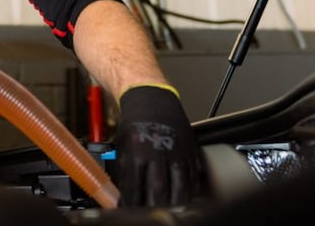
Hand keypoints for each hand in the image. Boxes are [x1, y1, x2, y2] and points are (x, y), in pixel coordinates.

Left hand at [113, 85, 200, 206]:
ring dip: (174, 203)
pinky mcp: (190, 151)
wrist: (153, 100)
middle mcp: (158, 152)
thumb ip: (123, 170)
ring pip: (179, 186)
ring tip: (169, 212)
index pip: (133, 186)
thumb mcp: (121, 145)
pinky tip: (184, 198)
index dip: (131, 203)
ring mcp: (176, 152)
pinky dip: (189, 190)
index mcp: (136, 151)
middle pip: (158, 190)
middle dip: (153, 206)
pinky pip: (193, 176)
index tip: (128, 210)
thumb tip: (121, 195)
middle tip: (150, 214)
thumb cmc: (135, 124)